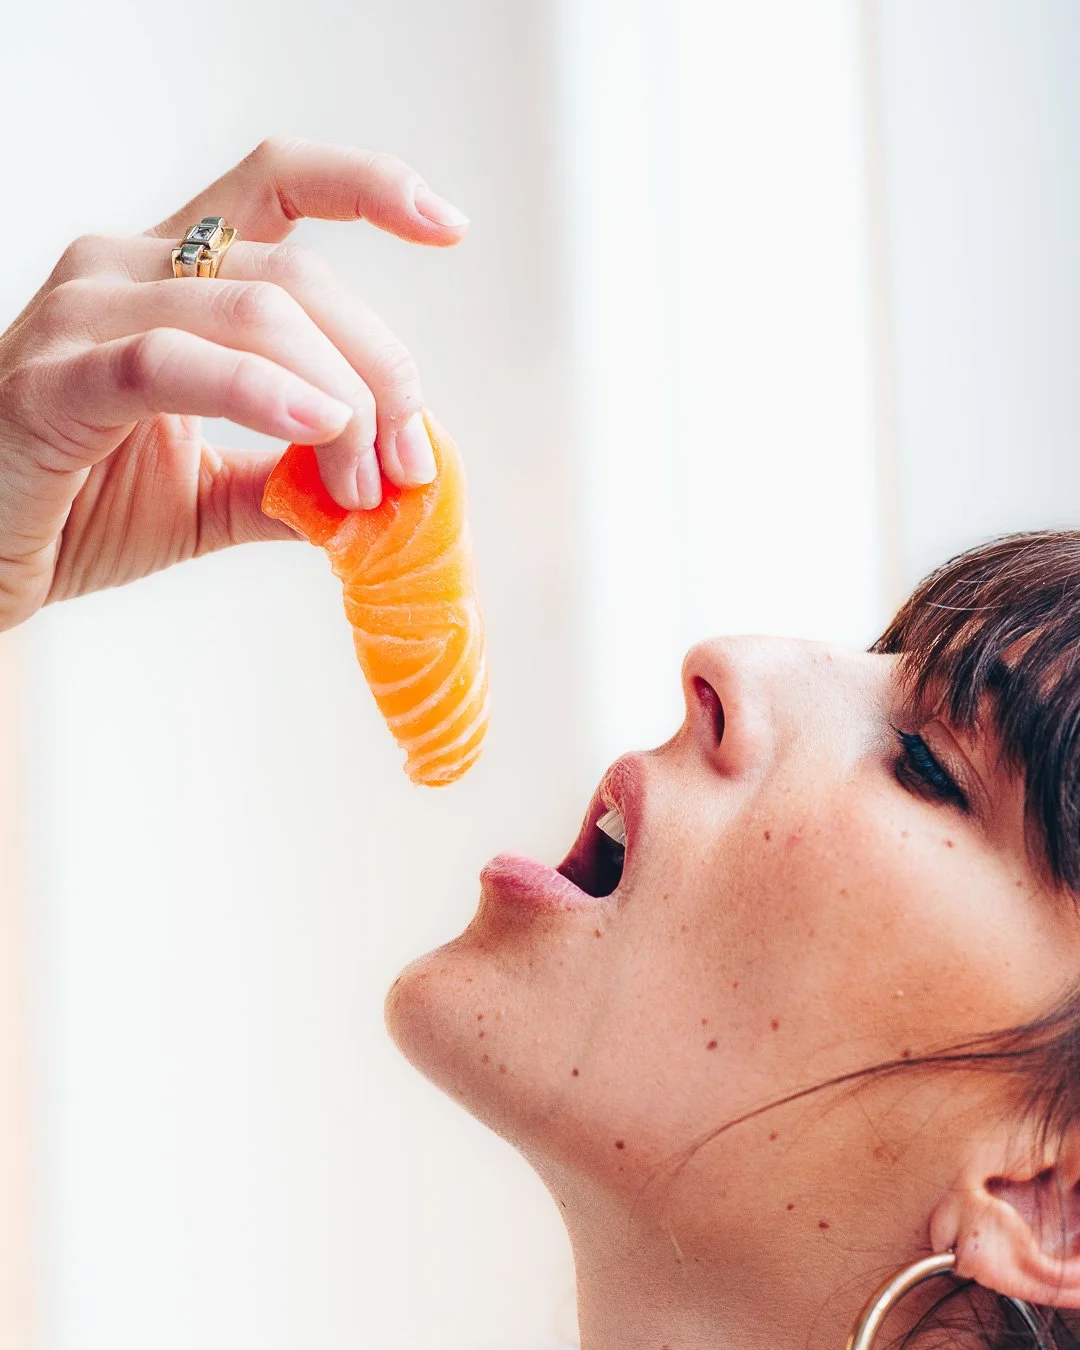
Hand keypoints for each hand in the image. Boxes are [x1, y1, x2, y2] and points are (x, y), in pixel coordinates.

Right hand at [0, 137, 467, 629]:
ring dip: (339, 398)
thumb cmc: (85, 511)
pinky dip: (259, 392)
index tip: (449, 227)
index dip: (368, 186)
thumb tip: (389, 490)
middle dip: (382, 369)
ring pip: (255, 309)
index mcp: (173, 276)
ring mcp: (86, 316)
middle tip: (406, 462)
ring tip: (363, 480)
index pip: (278, 185)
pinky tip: (314, 431)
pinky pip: (172, 363)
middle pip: (300, 275)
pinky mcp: (55, 382)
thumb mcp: (214, 494)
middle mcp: (128, 269)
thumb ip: (294, 480)